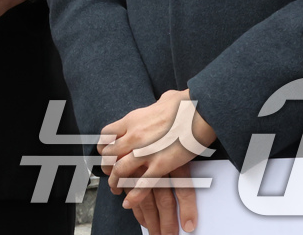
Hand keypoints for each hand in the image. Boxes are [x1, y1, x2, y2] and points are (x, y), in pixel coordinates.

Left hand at [99, 89, 214, 223]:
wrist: (199, 111)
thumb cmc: (184, 104)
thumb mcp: (161, 101)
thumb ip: (156, 106)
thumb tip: (163, 101)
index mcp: (131, 120)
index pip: (106, 135)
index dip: (103, 147)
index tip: (105, 154)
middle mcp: (132, 136)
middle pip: (109, 155)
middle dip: (106, 167)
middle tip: (109, 174)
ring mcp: (144, 152)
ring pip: (120, 171)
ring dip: (115, 183)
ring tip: (116, 190)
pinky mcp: (160, 166)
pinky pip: (141, 185)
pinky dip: (133, 196)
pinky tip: (128, 203)